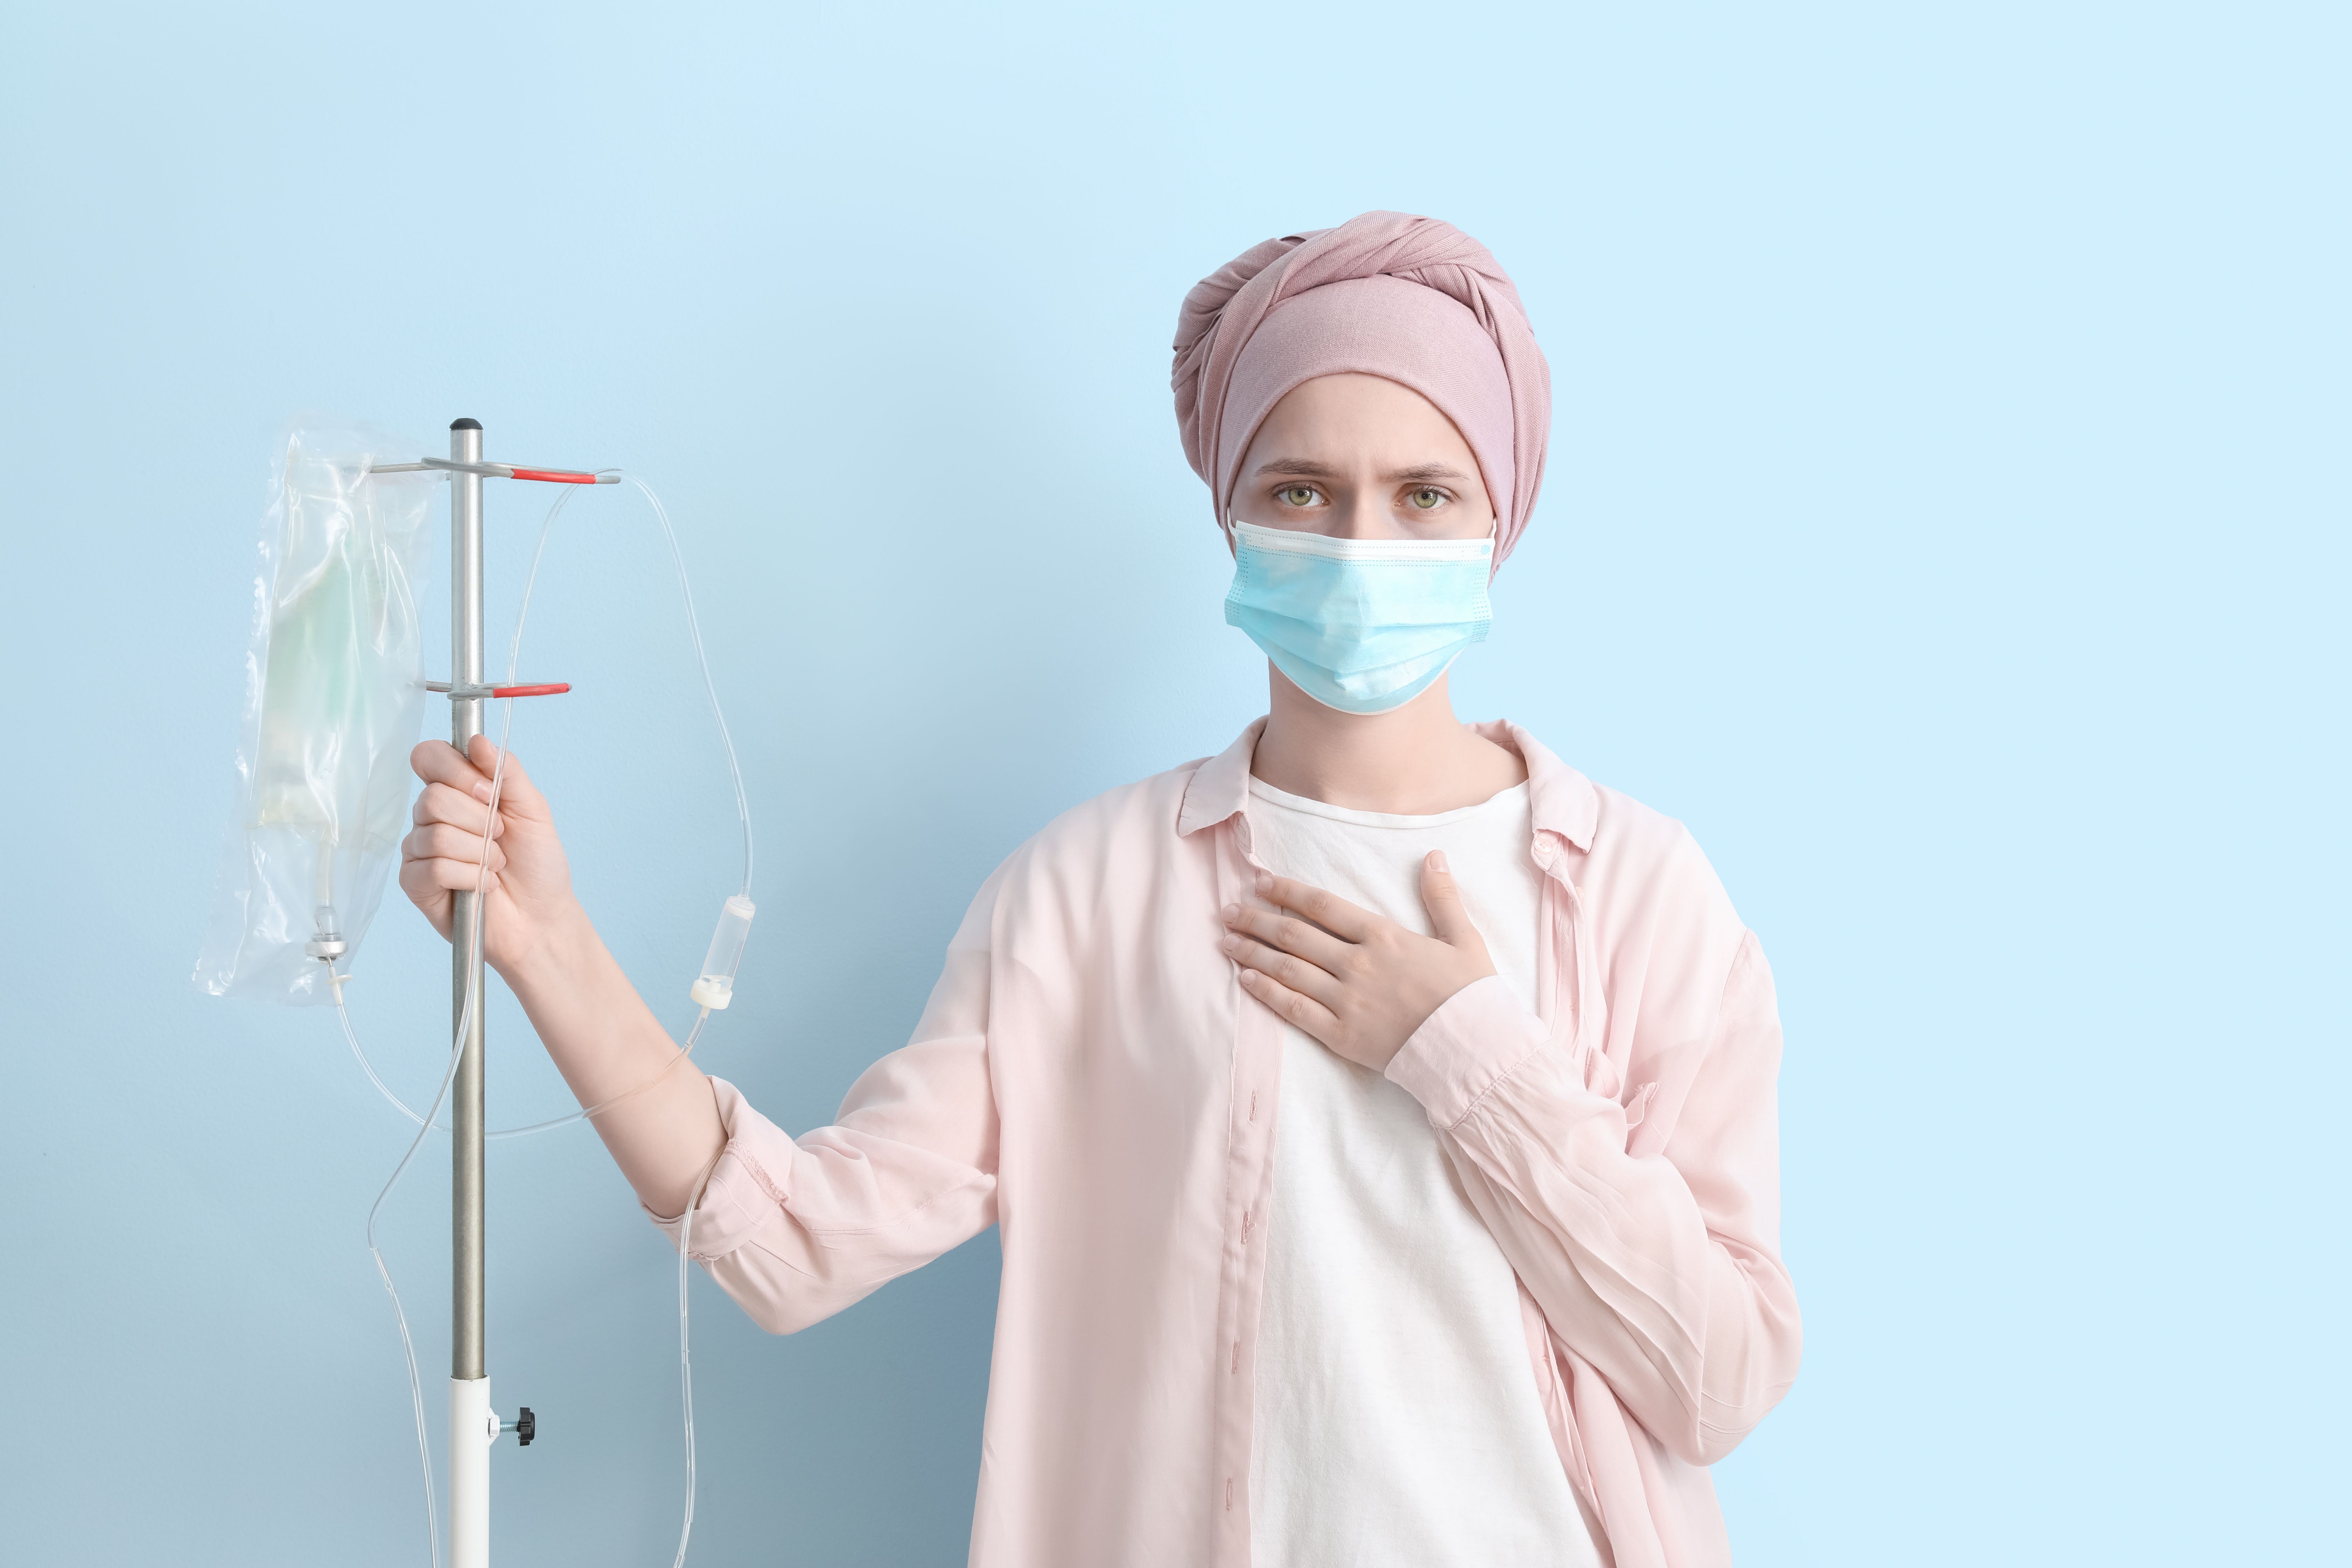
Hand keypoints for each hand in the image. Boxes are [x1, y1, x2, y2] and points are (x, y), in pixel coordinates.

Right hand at [398, 735, 578, 976]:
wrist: (541, 917)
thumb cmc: (537, 864)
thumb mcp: (533, 809)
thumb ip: (507, 771)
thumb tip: (477, 740)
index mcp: (456, 791)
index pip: (429, 757)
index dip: (455, 771)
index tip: (490, 793)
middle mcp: (431, 817)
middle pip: (432, 798)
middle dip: (479, 820)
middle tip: (501, 837)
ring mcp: (419, 850)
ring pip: (435, 835)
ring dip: (479, 852)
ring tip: (496, 864)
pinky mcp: (415, 883)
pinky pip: (432, 868)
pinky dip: (469, 876)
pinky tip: (483, 885)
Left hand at [1219, 853, 1496, 1072]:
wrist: (1474, 1050)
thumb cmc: (1471, 995)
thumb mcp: (1464, 939)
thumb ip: (1443, 897)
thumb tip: (1433, 856)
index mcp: (1383, 936)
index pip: (1322, 905)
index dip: (1287, 892)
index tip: (1261, 882)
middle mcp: (1358, 964)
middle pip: (1294, 935)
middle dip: (1256, 920)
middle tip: (1228, 911)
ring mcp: (1346, 1000)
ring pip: (1287, 970)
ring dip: (1252, 953)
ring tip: (1225, 942)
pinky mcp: (1341, 1035)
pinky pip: (1294, 1009)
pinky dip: (1266, 993)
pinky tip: (1244, 981)